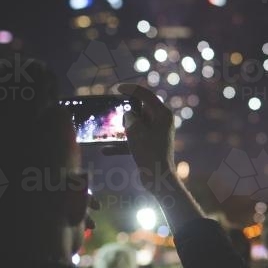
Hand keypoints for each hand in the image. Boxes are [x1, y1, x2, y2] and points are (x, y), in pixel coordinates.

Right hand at [119, 83, 204, 229]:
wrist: (158, 179)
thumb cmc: (149, 152)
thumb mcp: (136, 130)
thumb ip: (130, 117)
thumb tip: (128, 114)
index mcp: (162, 114)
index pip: (146, 94)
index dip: (131, 89)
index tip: (117, 88)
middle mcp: (161, 122)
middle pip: (140, 110)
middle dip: (125, 111)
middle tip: (111, 110)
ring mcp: (156, 134)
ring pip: (135, 126)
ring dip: (122, 129)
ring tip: (107, 130)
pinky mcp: (150, 146)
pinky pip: (134, 140)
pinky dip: (122, 144)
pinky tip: (105, 150)